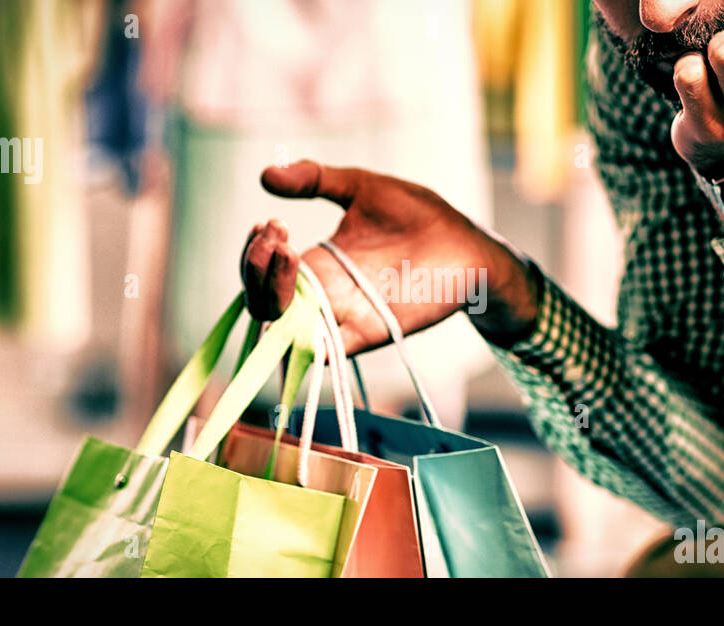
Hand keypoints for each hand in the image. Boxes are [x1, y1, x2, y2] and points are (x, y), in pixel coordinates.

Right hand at [241, 161, 539, 353]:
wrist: (469, 244)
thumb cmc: (421, 217)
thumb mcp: (361, 187)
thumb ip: (315, 178)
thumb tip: (265, 174)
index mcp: (318, 263)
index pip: (264, 274)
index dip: (254, 254)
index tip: (270, 222)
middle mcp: (324, 294)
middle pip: (264, 304)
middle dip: (255, 271)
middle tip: (276, 235)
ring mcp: (343, 317)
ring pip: (283, 332)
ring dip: (271, 297)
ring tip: (287, 253)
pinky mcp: (368, 333)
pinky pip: (323, 353)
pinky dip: (302, 340)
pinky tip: (301, 302)